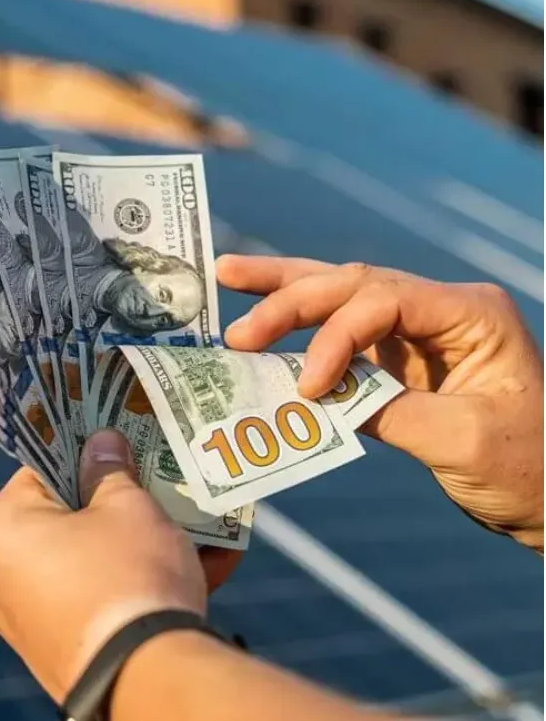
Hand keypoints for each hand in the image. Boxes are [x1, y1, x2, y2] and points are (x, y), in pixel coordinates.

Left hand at [0, 429, 240, 700]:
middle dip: (123, 501)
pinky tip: (210, 565)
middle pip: (70, 520)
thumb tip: (101, 443)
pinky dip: (147, 583)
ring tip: (202, 523)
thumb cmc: (126, 575)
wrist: (144, 678)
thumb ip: (111, 470)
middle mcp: (3, 577)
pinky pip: (107, 601)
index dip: (84, 451)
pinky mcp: (66, 651)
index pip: (40, 470)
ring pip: (96, 562)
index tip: (119, 438)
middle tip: (163, 479)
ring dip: (147, 542)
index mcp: (1, 530)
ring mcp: (33, 620)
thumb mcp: (127, 507)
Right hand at [218, 255, 543, 551]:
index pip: (384, 300)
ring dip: (284, 289)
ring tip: (227, 274)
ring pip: (341, 294)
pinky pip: (338, 334)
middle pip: (353, 285)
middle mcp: (441, 309)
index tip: (309, 387)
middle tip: (238, 334)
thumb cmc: (529, 469)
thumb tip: (313, 398)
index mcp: (471, 313)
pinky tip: (259, 313)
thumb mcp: (461, 441)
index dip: (335, 337)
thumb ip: (387, 410)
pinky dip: (298, 329)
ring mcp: (418, 331)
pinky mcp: (398, 360)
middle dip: (291, 302)